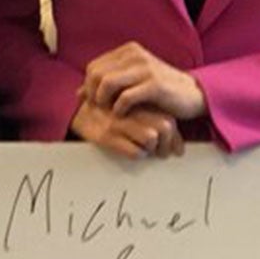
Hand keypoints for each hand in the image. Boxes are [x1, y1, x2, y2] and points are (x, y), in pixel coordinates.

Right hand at [69, 97, 185, 159]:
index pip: (170, 121)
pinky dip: (137, 154)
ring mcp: (119, 123)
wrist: (80, 113)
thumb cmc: (114, 118)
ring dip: (152, 149)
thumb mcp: (137, 117)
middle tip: (160, 154)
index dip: (175, 139)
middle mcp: (132, 111)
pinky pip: (133, 151)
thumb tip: (179, 151)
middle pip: (165, 127)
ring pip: (151, 137)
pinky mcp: (107, 136)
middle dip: (166, 145)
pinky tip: (131, 152)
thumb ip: (157, 127)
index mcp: (140, 103)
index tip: (174, 151)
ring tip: (146, 151)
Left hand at [79, 42, 206, 119]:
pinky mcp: (155, 85)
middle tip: (98, 108)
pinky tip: (122, 114)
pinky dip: (118, 108)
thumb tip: (78, 92)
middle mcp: (136, 55)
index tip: (90, 102)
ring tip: (108, 111)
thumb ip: (108, 83)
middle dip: (92, 94)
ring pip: (107, 83)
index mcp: (129, 51)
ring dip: (103, 101)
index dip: (87, 86)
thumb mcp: (133, 81)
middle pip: (97, 74)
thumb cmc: (160, 90)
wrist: (192, 94)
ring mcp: (146, 68)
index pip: (94, 66)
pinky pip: (125, 97)